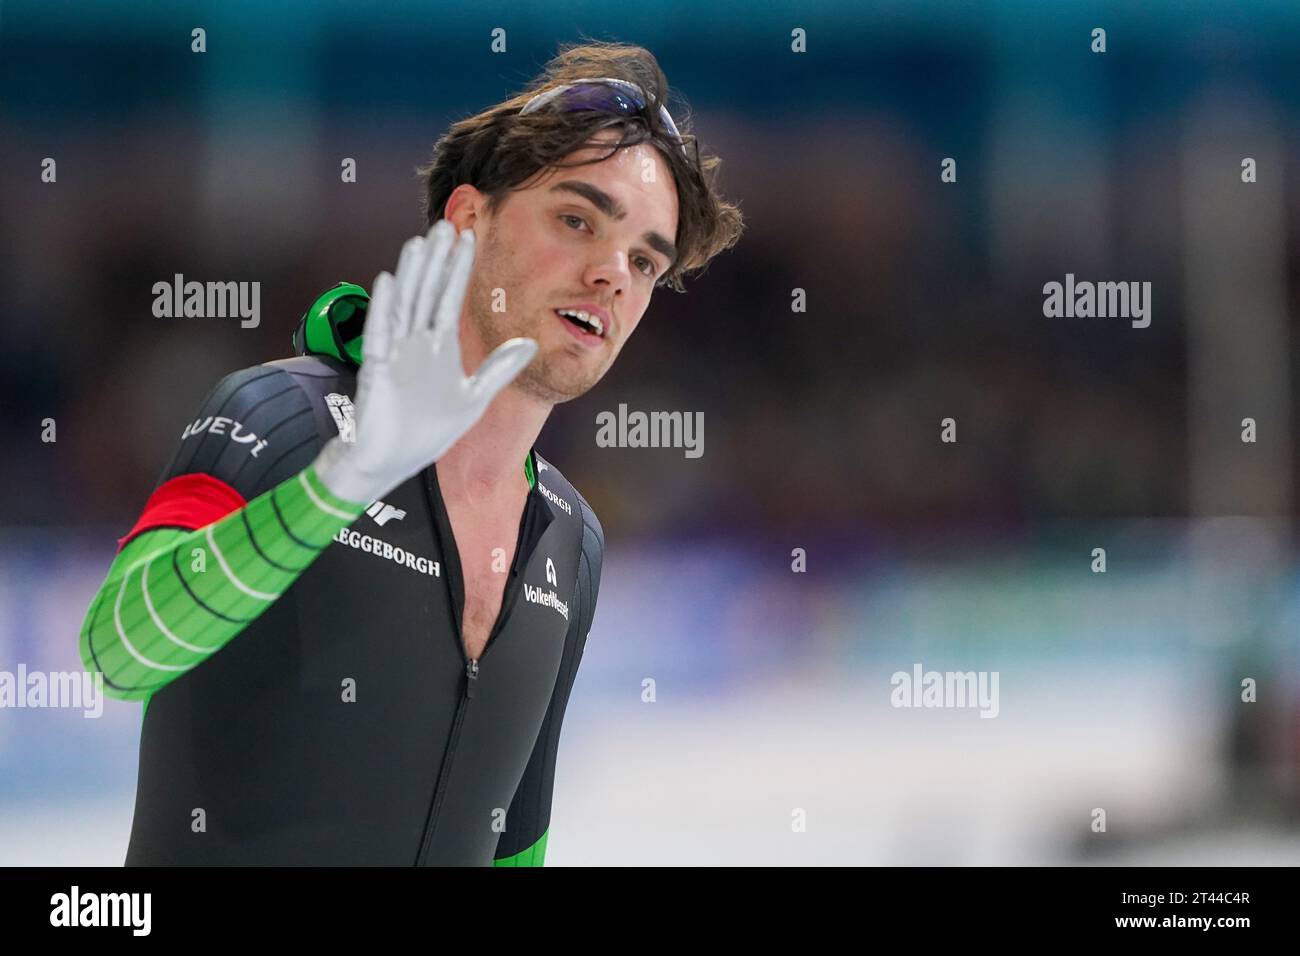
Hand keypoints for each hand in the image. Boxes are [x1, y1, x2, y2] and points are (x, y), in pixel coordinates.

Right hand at [313, 221, 537, 503]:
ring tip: (421, 243)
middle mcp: (417, 343)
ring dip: (412, 273)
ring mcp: (395, 352)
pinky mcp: (377, 367)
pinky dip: (385, 306)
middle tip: (445, 224)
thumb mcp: (473, 398)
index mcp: (440, 347)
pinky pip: (380, 331)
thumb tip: (530, 342)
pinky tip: (390, 280)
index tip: (469, 238)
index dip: (459, 269)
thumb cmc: (426, 432)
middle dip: (437, 260)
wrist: (391, 461)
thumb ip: (499, 369)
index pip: (451, 297)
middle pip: (427, 291)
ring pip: (405, 303)